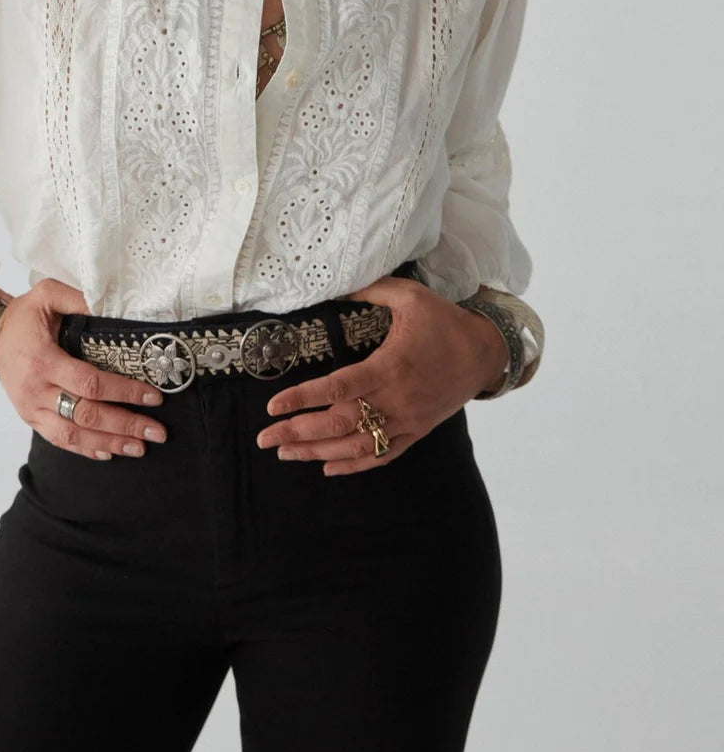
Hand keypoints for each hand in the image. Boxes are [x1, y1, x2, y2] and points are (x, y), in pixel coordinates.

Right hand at [0, 277, 167, 460]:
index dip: (123, 391)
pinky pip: (58, 439)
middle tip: (157, 432)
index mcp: (44, 360)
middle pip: (86, 414)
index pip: (90, 383)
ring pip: (73, 434)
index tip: (153, 396)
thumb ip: (78, 298)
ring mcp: (31, 408)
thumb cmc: (22, 316)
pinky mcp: (29, 418)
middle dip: (124, 424)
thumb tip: (112, 308)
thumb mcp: (47, 295)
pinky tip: (108, 453)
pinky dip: (84, 449)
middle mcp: (37, 390)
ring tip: (140, 448)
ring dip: (109, 443)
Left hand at [254, 276, 502, 475]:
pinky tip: (327, 467)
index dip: (304, 399)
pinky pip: (383, 455)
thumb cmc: (444, 322)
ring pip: (358, 445)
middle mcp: (396, 399)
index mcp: (389, 367)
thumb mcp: (410, 296)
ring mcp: (407, 420)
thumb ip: (372, 289)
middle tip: (264, 438)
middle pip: (341, 423)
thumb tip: (335, 284)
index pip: (339, 388)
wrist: (486, 353)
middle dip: (299, 432)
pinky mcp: (417, 431)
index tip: (273, 406)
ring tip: (285, 453)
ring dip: (318, 452)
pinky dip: (354, 465)